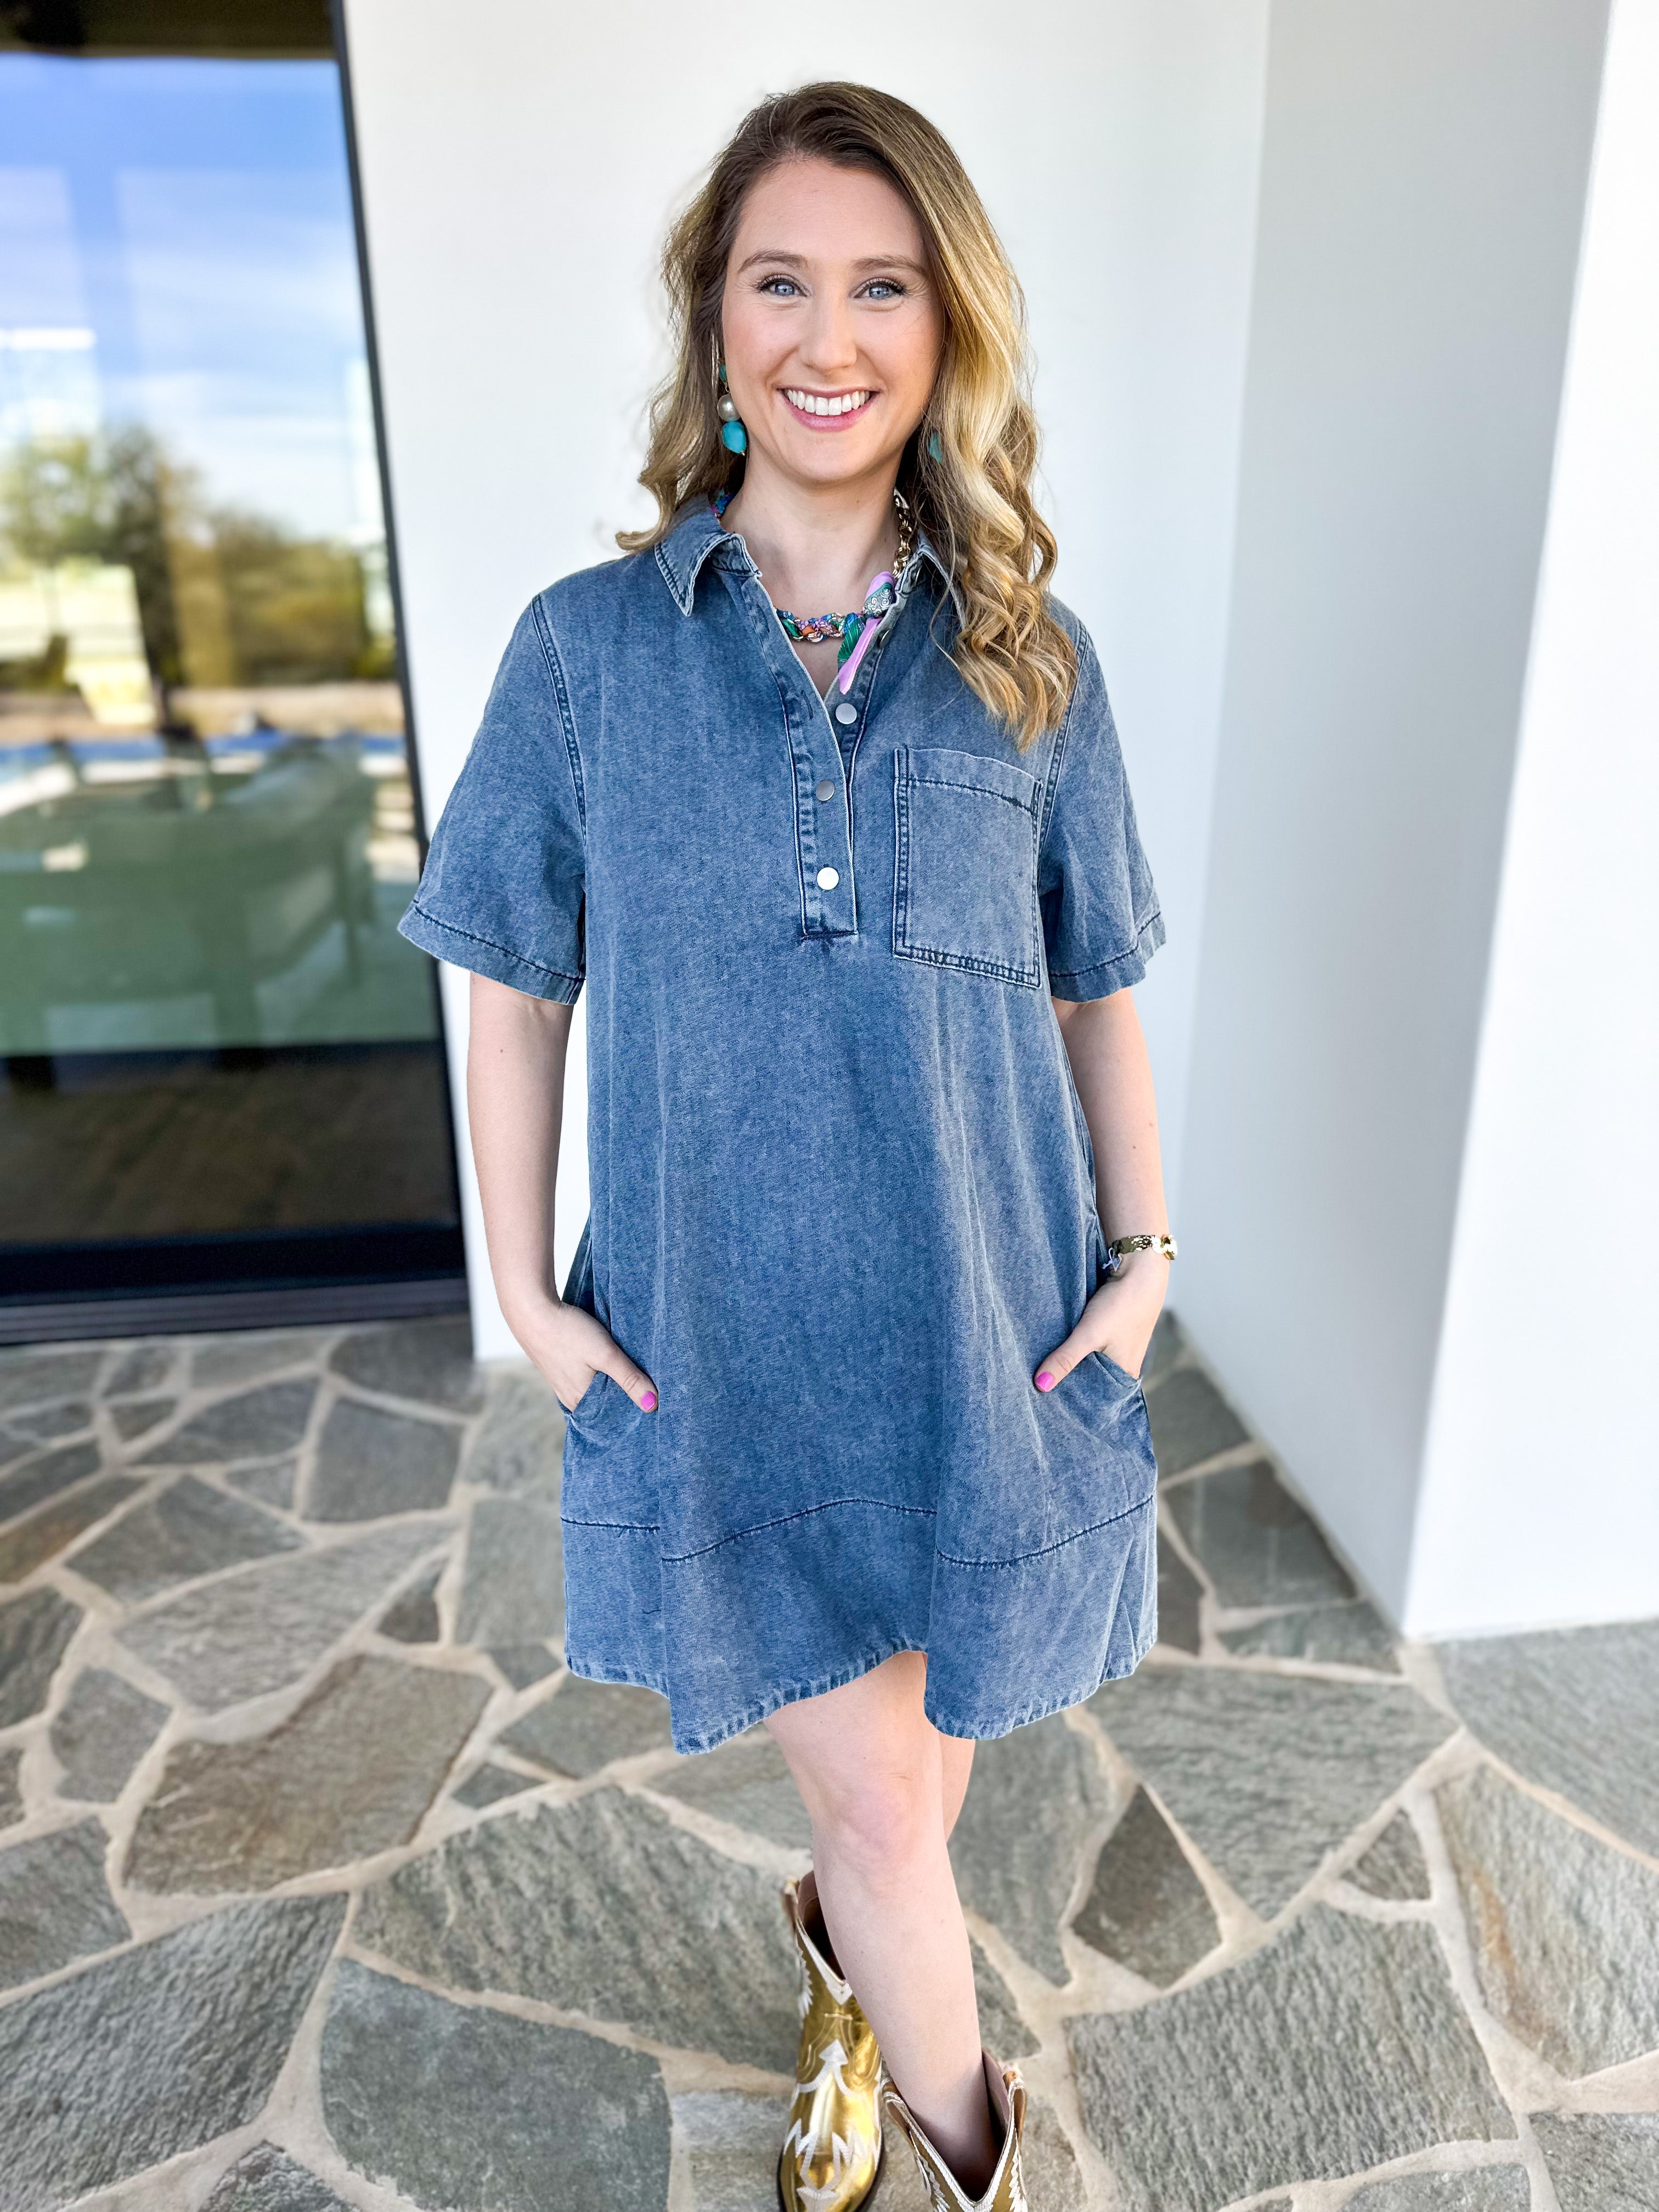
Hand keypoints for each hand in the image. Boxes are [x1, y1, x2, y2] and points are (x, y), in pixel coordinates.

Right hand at [505, 1294, 657, 1414]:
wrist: (531, 1310)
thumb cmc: (568, 1332)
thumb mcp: (605, 1354)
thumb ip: (629, 1378)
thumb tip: (652, 1405)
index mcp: (580, 1401)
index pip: (614, 1415)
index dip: (634, 1408)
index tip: (655, 1402)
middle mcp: (570, 1397)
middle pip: (605, 1402)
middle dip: (625, 1396)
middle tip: (651, 1386)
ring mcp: (562, 1382)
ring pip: (596, 1388)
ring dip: (612, 1381)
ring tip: (633, 1372)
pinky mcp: (560, 1366)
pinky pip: (586, 1376)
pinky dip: (599, 1372)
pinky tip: (608, 1361)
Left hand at [1034, 1250, 1167, 1391]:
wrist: (1139, 1267)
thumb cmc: (1121, 1304)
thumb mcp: (1089, 1334)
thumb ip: (1065, 1359)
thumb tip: (1041, 1385)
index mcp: (1124, 1374)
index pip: (1096, 1399)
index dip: (1073, 1400)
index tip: (1048, 1403)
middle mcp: (1125, 1364)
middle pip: (1091, 1380)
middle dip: (1069, 1381)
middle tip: (1038, 1385)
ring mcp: (1120, 1346)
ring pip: (1090, 1361)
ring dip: (1072, 1361)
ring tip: (1044, 1366)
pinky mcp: (1113, 1330)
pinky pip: (1091, 1345)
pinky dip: (1077, 1345)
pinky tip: (1060, 1344)